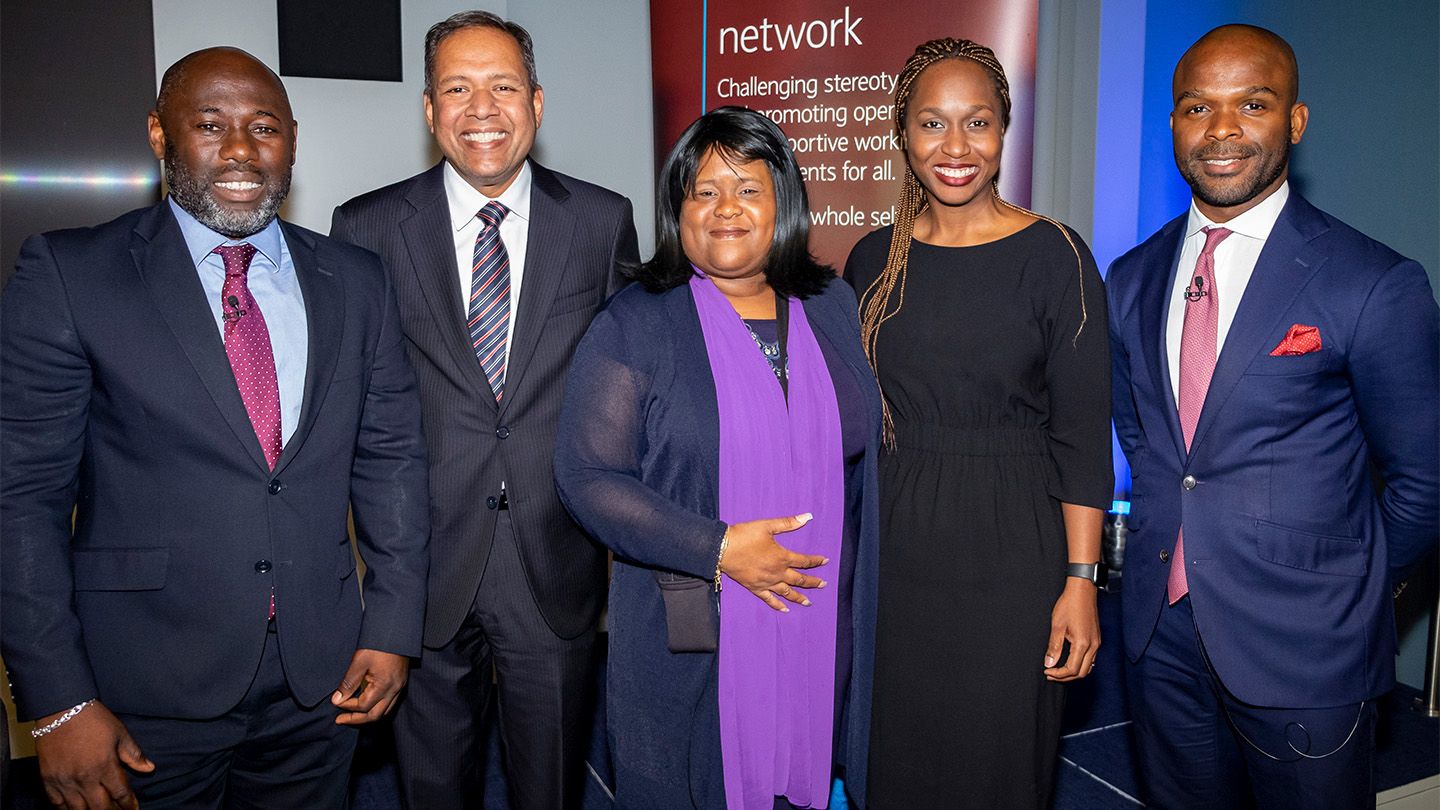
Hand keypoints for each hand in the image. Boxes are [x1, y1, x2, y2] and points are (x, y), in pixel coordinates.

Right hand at [35, 700, 153, 809]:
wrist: (61, 709)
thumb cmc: (93, 719)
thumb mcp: (120, 733)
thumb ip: (133, 754)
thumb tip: (149, 768)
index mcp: (105, 766)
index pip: (121, 794)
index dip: (129, 804)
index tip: (134, 809)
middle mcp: (84, 778)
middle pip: (101, 807)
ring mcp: (64, 781)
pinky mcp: (48, 779)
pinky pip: (56, 803)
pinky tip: (75, 809)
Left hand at [331, 649, 409, 724]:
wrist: (397, 631)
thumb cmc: (378, 644)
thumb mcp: (359, 662)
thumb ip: (348, 683)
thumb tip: (337, 699)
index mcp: (384, 686)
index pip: (363, 706)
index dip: (347, 706)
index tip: (336, 701)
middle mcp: (394, 690)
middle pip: (375, 715)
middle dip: (357, 719)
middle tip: (341, 720)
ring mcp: (399, 687)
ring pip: (384, 711)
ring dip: (368, 715)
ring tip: (352, 715)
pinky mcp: (400, 683)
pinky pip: (389, 703)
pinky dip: (376, 707)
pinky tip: (367, 703)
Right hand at [719, 513, 827, 612]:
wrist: (723, 549)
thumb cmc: (745, 535)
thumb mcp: (767, 526)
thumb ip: (788, 523)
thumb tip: (807, 517)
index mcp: (782, 557)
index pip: (804, 561)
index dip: (816, 561)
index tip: (825, 561)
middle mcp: (777, 573)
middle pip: (799, 580)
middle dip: (813, 582)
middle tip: (824, 585)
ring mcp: (766, 582)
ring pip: (787, 592)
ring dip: (799, 597)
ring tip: (808, 602)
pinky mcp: (755, 588)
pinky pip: (769, 599)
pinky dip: (778, 605)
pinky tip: (785, 610)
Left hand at [1043, 579, 1100, 681]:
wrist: (1082, 591)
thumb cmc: (1069, 605)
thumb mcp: (1057, 627)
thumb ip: (1054, 647)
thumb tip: (1049, 663)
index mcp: (1083, 644)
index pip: (1072, 669)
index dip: (1058, 674)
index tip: (1047, 671)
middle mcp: (1093, 646)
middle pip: (1082, 672)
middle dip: (1065, 677)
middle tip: (1051, 674)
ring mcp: (1097, 643)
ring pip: (1088, 668)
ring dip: (1073, 672)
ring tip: (1058, 670)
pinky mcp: (1097, 639)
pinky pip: (1091, 659)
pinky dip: (1080, 665)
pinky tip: (1069, 661)